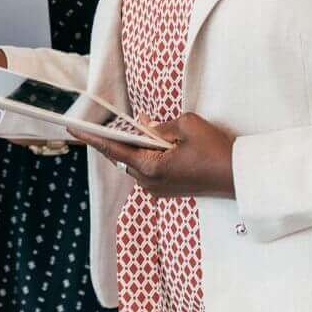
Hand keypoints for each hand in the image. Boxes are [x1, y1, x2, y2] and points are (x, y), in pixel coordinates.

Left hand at [74, 112, 237, 198]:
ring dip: (133, 147)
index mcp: (151, 168)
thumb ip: (159, 125)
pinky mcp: (168, 189)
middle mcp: (150, 182)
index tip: (73, 129)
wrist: (238, 177)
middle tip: (101, 122)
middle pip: (123, 157)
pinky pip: (148, 169)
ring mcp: (158, 189)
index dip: (92, 138)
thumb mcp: (187, 125)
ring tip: (128, 128)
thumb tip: (144, 124)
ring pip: (136, 163)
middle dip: (115, 139)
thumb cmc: (215, 150)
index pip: (114, 149)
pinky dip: (146, 155)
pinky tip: (149, 141)